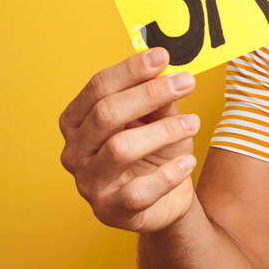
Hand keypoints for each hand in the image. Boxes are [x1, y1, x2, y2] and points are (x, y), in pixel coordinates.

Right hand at [59, 47, 200, 233]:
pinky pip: (139, 191)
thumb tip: (164, 70)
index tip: (163, 56)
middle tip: (187, 82)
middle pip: (106, 114)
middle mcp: (74, 152)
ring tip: (194, 123)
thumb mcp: (158, 119)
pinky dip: (168, 174)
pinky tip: (188, 162)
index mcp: (76, 122)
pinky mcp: (111, 211)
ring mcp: (89, 184)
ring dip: (163, 131)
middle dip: (149, 94)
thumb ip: (156, 99)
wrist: (165, 201)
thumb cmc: (155, 152)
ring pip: (121, 148)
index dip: (131, 70)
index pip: (98, 88)